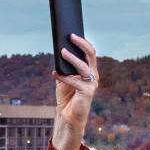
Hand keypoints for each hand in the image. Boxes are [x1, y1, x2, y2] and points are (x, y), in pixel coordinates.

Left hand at [51, 33, 97, 149]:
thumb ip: (63, 67)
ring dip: (72, 58)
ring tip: (62, 52)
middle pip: (91, 55)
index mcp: (89, 70)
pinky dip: (64, 77)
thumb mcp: (63, 77)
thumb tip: (58, 51)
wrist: (67, 116)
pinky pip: (75, 81)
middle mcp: (93, 75)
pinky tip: (55, 74)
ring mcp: (92, 84)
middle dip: (81, 44)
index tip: (73, 33)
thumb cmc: (66, 97)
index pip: (89, 52)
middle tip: (70, 36)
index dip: (83, 42)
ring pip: (84, 66)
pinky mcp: (87, 93)